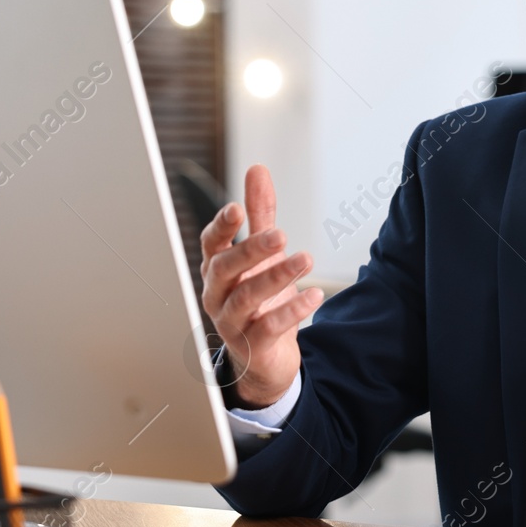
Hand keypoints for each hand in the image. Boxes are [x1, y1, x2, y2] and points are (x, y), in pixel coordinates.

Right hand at [198, 164, 322, 407]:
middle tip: (281, 234)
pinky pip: (268, 327)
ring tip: (305, 259)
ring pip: (246, 298)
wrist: (263, 356)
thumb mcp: (261, 253)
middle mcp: (218, 294)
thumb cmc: (258, 298)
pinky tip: (314, 295)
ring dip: (276, 277)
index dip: (221, 227)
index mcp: (217, 269)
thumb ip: (260, 214)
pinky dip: (291, 311)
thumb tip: (257, 170)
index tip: (237, 209)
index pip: (211, 244)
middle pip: (226, 268)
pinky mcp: (253, 346)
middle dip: (251, 249)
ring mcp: (232, 322)